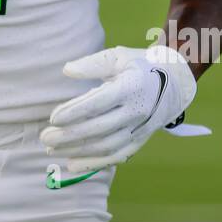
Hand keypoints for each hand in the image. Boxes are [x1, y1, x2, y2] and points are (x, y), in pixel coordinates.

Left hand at [41, 44, 199, 172]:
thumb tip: (67, 70)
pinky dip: (94, 163)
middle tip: (45, 137)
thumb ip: (92, 63)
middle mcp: (137, 111)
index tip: (53, 118)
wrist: (175, 83)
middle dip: (70, 135)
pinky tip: (72, 164)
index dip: (75, 112)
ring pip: (106, 145)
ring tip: (52, 150)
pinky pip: (116, 156)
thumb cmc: (139, 66)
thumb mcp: (118, 56)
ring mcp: (140, 129)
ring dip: (77, 150)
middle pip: (100, 128)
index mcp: (131, 87)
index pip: (99, 102)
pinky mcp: (140, 141)